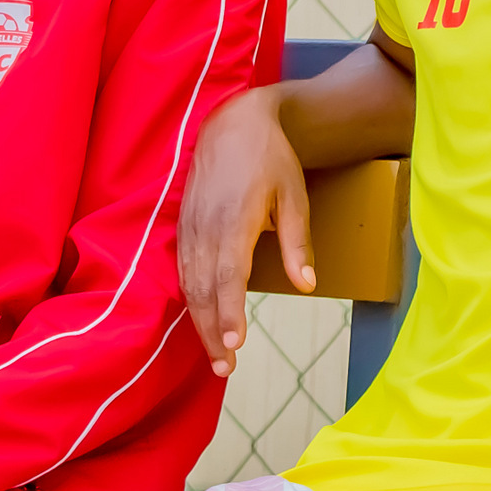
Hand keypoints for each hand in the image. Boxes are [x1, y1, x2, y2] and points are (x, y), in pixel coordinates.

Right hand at [178, 85, 311, 376]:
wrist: (233, 121)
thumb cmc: (271, 157)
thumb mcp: (294, 193)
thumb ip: (298, 241)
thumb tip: (307, 285)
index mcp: (235, 218)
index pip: (229, 274)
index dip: (230, 310)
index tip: (235, 342)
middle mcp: (207, 226)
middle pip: (205, 288)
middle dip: (213, 331)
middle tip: (225, 368)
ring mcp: (191, 226)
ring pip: (190, 283)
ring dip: (200, 322)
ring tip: (217, 356)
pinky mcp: (184, 225)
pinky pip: (183, 270)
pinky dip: (191, 300)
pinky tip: (201, 321)